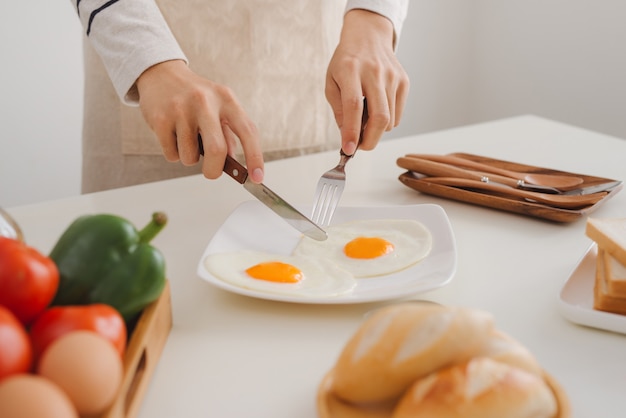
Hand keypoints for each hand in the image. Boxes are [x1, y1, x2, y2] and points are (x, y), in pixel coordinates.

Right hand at [136, 60, 263, 182]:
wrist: (161, 74)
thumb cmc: (195, 97)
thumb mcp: (218, 107)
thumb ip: (228, 134)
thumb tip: (233, 164)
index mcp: (226, 99)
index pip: (247, 131)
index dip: (255, 157)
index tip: (257, 177)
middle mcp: (205, 102)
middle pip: (217, 150)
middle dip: (215, 170)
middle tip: (211, 173)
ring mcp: (181, 109)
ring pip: (190, 157)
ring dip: (190, 158)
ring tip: (187, 139)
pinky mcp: (160, 119)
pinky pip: (172, 154)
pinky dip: (174, 153)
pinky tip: (172, 135)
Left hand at [326, 9, 409, 154]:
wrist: (368, 37)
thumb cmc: (346, 62)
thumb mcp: (332, 82)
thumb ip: (339, 110)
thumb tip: (348, 137)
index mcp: (350, 70)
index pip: (354, 106)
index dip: (352, 132)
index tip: (348, 149)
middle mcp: (374, 72)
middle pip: (379, 116)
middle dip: (370, 140)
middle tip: (360, 146)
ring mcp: (392, 77)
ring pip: (389, 120)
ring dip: (376, 130)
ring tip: (364, 121)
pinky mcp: (404, 82)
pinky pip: (397, 115)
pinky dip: (386, 122)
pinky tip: (376, 109)